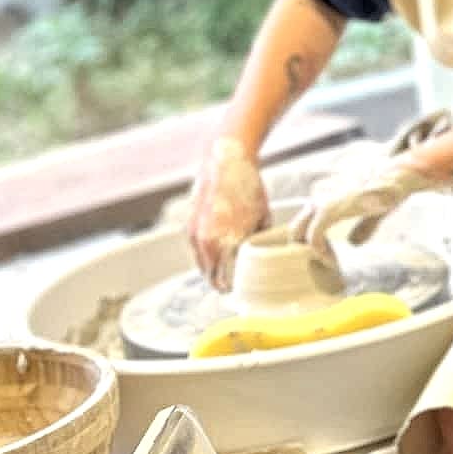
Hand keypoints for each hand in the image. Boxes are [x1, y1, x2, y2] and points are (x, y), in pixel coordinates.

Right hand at [188, 137, 268, 292]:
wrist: (225, 162)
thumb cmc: (249, 188)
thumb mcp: (263, 217)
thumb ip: (258, 241)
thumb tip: (257, 257)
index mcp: (229, 242)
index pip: (227, 280)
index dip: (235, 288)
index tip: (241, 291)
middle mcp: (209, 242)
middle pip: (211, 277)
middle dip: (222, 283)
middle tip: (233, 286)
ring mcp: (196, 234)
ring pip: (201, 265)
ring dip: (212, 270)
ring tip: (224, 271)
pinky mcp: (189, 226)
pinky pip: (195, 251)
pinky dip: (204, 256)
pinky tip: (216, 253)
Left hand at [290, 158, 429, 254]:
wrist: (394, 179)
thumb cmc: (386, 191)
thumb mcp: (371, 212)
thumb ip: (361, 227)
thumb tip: (353, 243)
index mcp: (324, 194)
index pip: (305, 220)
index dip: (313, 240)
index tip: (330, 253)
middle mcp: (317, 196)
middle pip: (296, 227)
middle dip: (305, 248)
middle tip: (325, 260)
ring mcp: (320, 202)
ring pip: (299, 233)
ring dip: (312, 251)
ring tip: (329, 262)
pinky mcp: (328, 211)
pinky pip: (313, 237)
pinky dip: (319, 251)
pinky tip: (331, 259)